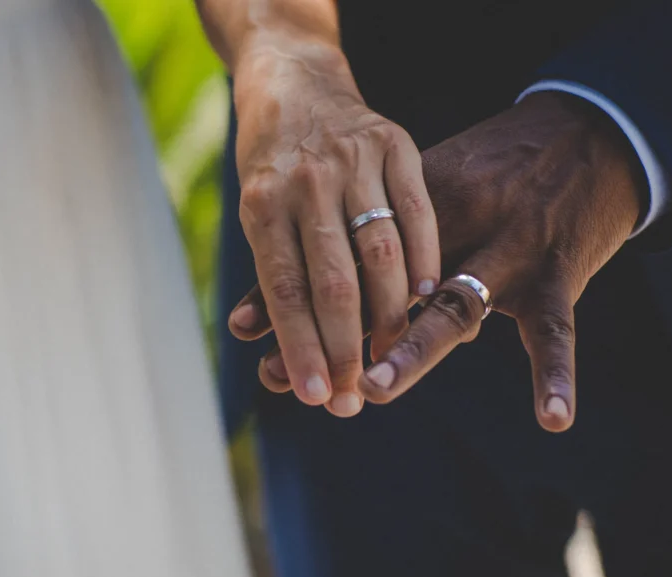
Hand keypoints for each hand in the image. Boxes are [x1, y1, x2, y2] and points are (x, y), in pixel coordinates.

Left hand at [228, 39, 438, 416]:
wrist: (296, 83)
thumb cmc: (270, 165)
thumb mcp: (254, 212)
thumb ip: (265, 272)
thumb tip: (246, 337)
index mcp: (262, 204)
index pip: (284, 291)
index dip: (300, 348)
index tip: (316, 396)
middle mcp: (306, 181)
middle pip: (332, 282)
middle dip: (345, 348)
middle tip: (355, 398)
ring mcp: (352, 159)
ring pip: (380, 254)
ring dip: (388, 317)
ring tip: (389, 358)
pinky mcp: (395, 142)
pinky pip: (418, 213)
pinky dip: (424, 261)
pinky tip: (425, 299)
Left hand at [236, 91, 646, 431]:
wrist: (579, 133)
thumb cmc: (478, 174)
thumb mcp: (412, 197)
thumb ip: (349, 250)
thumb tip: (257, 316)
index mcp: (411, 198)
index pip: (343, 254)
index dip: (300, 302)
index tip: (255, 347)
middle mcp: (455, 216)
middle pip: (382, 283)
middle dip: (336, 333)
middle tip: (296, 380)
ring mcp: (508, 243)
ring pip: (453, 303)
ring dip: (411, 348)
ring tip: (373, 386)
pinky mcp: (556, 269)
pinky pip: (554, 330)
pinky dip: (555, 374)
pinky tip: (552, 419)